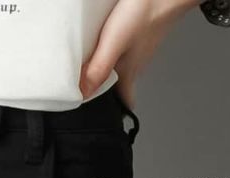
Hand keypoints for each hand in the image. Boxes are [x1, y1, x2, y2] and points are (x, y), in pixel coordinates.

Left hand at [79, 0, 198, 109]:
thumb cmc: (146, 11)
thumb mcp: (115, 42)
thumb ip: (99, 68)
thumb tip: (82, 94)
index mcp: (130, 71)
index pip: (125, 101)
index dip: (115, 110)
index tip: (103, 114)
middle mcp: (137, 62)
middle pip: (121, 82)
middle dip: (106, 87)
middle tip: (87, 87)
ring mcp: (141, 46)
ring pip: (123, 64)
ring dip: (108, 66)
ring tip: (90, 62)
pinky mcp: (142, 30)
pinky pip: (126, 46)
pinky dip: (114, 47)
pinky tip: (105, 37)